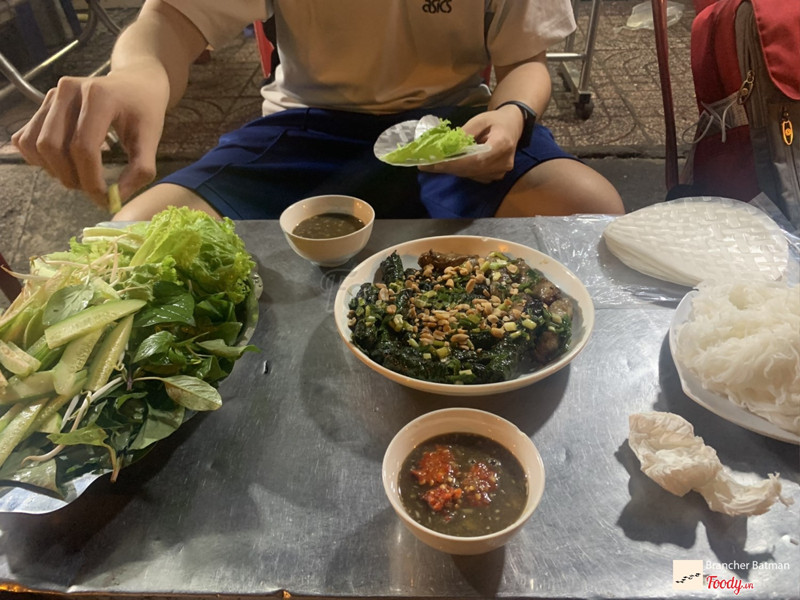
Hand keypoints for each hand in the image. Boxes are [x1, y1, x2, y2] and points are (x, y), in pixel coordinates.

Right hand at [12, 68, 169, 208]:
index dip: (90, 179)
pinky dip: (39, 159)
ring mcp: (52, 95)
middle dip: (70, 177)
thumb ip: (140, 169)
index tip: (104, 199)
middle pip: (53, 146)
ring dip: (54, 170)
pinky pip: (26, 138)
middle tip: (91, 189)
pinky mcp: (43, 103)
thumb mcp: (151, 138)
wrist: (135, 83)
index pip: (83, 147)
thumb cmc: (144, 111)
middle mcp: (69, 91)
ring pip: (35, 143)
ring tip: (78, 177)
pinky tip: (63, 164)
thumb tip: (116, 198)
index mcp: (99, 96)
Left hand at [418, 105, 523, 182]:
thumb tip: (446, 146)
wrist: (513, 126)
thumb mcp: (480, 119)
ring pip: (470, 174)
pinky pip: (473, 176)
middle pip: (470, 169)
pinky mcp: (496, 176)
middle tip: (425, 165)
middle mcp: (503, 162)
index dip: (454, 162)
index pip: (475, 159)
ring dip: (451, 169)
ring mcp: (500, 172)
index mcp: (502, 144)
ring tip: (432, 165)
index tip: (435, 162)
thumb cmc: (496, 121)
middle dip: (446, 167)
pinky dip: (459, 170)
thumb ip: (465, 133)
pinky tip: (448, 165)